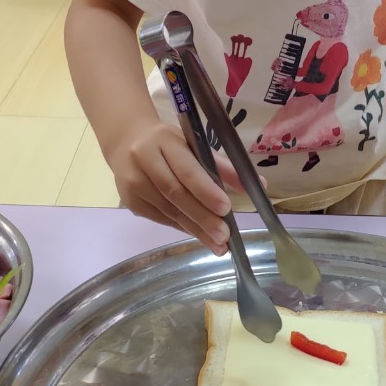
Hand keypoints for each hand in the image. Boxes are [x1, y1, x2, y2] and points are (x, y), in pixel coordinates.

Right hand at [106, 120, 251, 255]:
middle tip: (224, 236)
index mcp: (165, 141)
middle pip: (176, 194)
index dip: (206, 190)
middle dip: (203, 218)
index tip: (226, 208)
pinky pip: (161, 218)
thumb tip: (258, 184)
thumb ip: (223, 165)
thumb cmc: (169, 142)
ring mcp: (133, 182)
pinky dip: (182, 227)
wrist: (126, 141)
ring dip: (195, 229)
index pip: (187, 169)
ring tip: (218, 244)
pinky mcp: (130, 201)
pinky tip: (198, 234)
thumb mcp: (194, 143)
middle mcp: (144, 160)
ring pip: (168, 211)